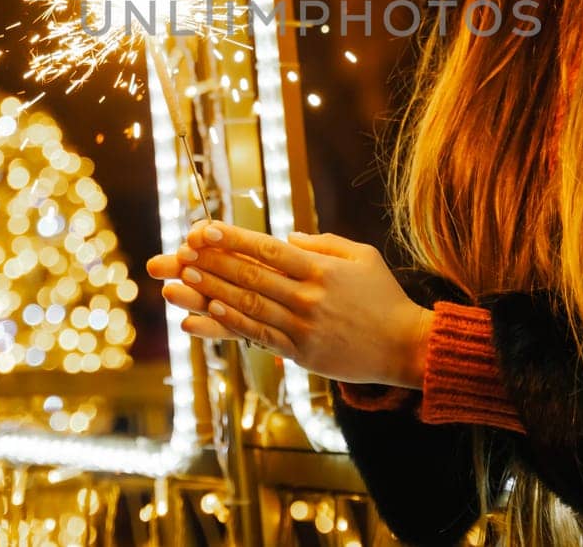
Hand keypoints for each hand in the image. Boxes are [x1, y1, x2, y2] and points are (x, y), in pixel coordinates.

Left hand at [146, 220, 432, 387]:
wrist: (405, 347)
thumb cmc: (384, 297)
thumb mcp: (361, 256)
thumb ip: (323, 243)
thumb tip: (287, 238)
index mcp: (321, 269)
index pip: (269, 250)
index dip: (233, 239)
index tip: (203, 229)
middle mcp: (308, 297)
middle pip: (251, 277)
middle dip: (211, 262)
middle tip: (177, 252)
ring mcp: (303, 327)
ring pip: (248, 307)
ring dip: (211, 291)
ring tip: (180, 279)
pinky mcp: (301, 353)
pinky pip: (258, 336)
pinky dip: (228, 325)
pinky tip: (203, 315)